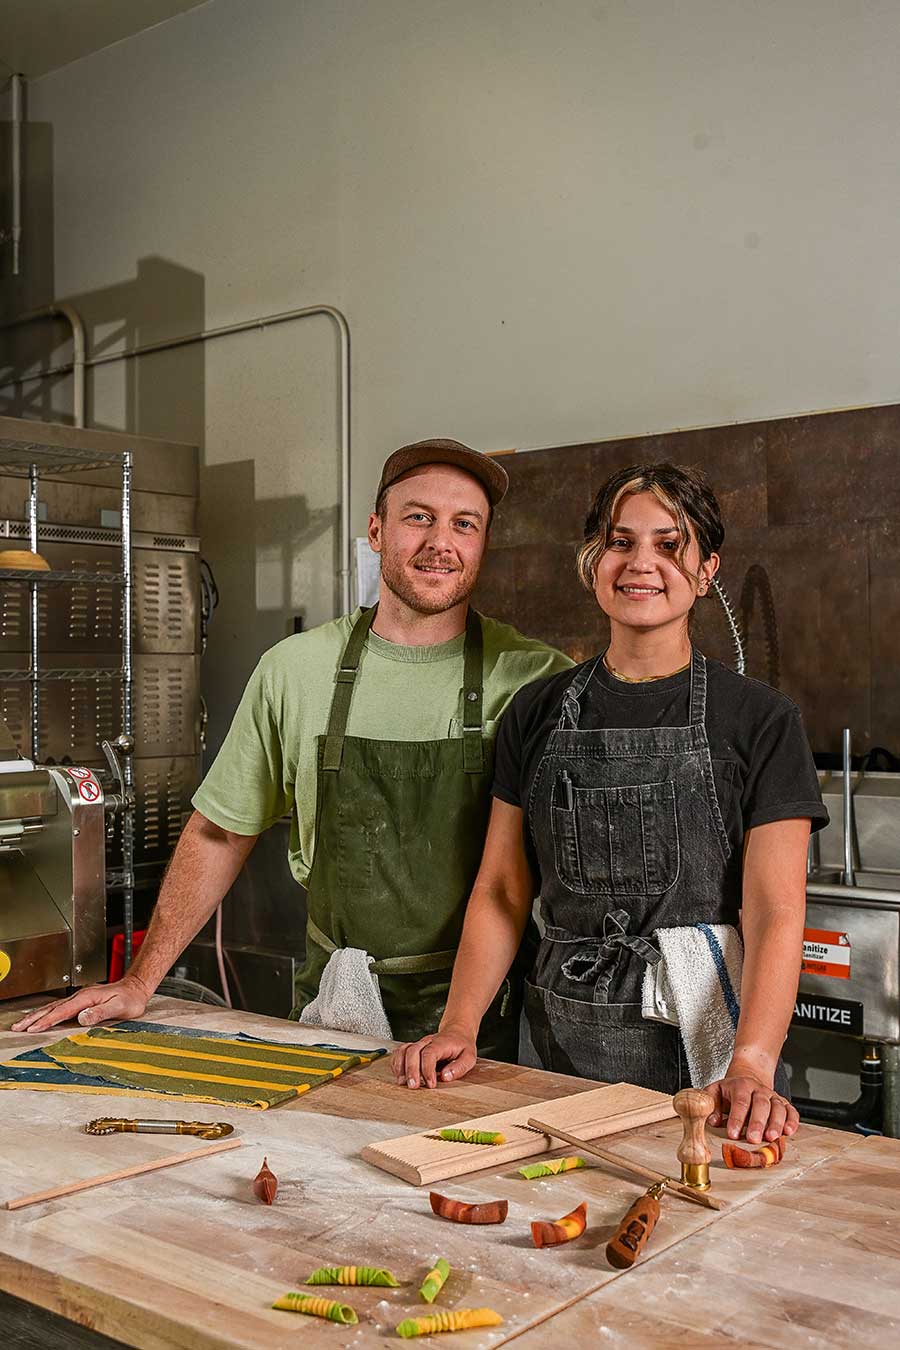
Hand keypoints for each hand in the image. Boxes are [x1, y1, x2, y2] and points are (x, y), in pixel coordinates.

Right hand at [10, 973, 152, 1033]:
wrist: (136, 988)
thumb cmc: (130, 999)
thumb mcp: (119, 1007)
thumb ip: (101, 1012)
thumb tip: (82, 1017)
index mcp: (86, 998)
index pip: (62, 1011)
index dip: (47, 1021)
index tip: (33, 1029)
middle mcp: (80, 996)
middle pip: (52, 1008)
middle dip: (34, 1018)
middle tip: (17, 1027)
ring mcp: (80, 998)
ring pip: (53, 1007)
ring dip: (36, 1015)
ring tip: (22, 1024)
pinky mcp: (81, 1001)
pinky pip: (58, 1007)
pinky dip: (46, 1012)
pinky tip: (40, 1017)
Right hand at [391, 1028, 477, 1088]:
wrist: (457, 1032)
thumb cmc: (462, 1046)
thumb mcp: (469, 1056)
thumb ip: (459, 1067)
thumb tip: (445, 1077)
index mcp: (441, 1043)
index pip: (430, 1054)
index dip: (427, 1069)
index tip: (431, 1084)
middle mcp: (427, 1042)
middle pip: (413, 1051)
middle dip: (411, 1070)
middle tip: (413, 1086)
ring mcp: (419, 1044)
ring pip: (404, 1050)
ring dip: (400, 1066)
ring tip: (401, 1082)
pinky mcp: (413, 1048)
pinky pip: (400, 1052)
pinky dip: (396, 1063)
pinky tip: (398, 1075)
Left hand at [705, 1072, 799, 1144]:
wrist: (748, 1078)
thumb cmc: (730, 1090)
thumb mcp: (715, 1091)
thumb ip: (712, 1104)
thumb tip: (713, 1120)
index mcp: (741, 1086)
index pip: (740, 1102)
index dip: (737, 1118)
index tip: (733, 1134)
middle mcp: (759, 1090)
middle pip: (761, 1104)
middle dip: (757, 1123)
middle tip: (753, 1139)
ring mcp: (773, 1096)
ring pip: (778, 1108)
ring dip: (776, 1123)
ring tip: (771, 1138)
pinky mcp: (784, 1104)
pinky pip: (791, 1111)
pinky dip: (792, 1121)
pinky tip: (788, 1132)